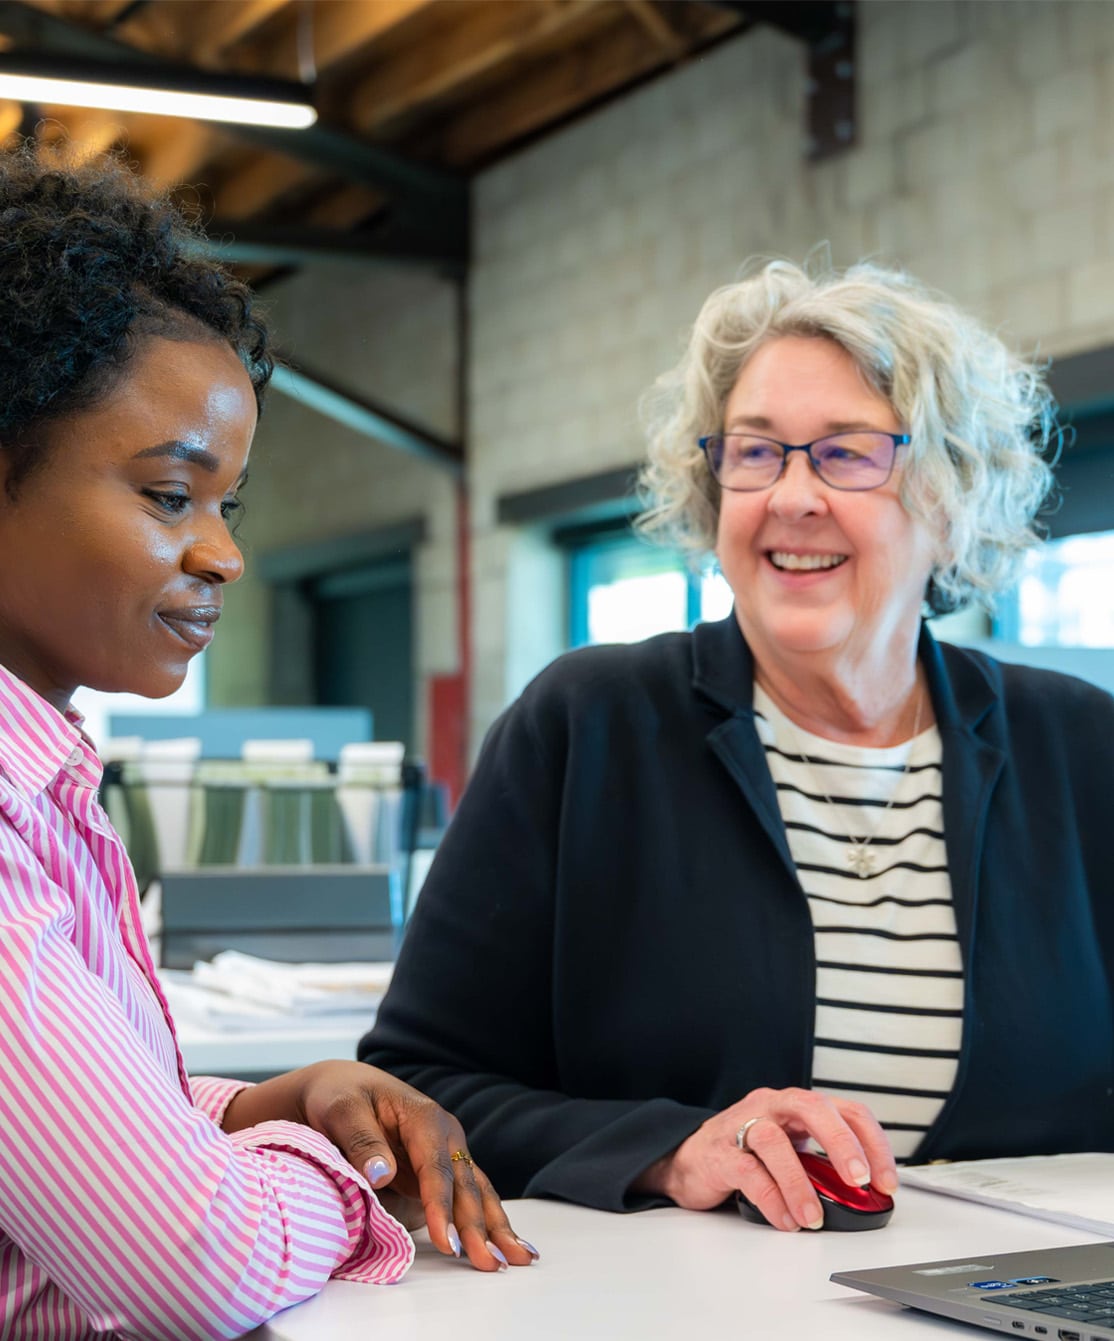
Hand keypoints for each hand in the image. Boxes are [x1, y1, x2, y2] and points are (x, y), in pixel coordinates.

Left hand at [221, 1061, 538, 1270]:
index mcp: (424, 1117)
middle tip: (491, 1265)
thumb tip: (381, 1175)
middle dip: (479, 1226)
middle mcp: (445, 1135)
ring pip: (477, 1192)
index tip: (446, 1243)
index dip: (441, 1207)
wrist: (342, 1087)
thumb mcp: (342, 1110)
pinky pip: (469, 1197)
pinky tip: (505, 1244)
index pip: (435, 1168)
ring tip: (520, 1258)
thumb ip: (361, 1141)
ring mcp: (447, 1152)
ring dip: (495, 1228)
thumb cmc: (340, 1097)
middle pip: (465, 1185)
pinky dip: (489, 1221)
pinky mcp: (442, 1170)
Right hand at [637, 1086, 897, 1229]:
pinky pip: (748, 1171)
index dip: (872, 1142)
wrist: (688, 1160)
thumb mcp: (792, 1152)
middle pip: (811, 1107)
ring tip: (813, 1219)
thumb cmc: (747, 1155)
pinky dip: (771, 1198)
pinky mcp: (719, 1152)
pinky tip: (784, 1220)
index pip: (845, 1110)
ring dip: (799, 1183)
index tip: (886, 1181)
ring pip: (774, 1141)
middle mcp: (771, 1106)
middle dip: (840, 1143)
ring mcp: (742, 1125)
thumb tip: (865, 1198)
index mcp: (797, 1106)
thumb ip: (822, 1165)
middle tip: (858, 1180)